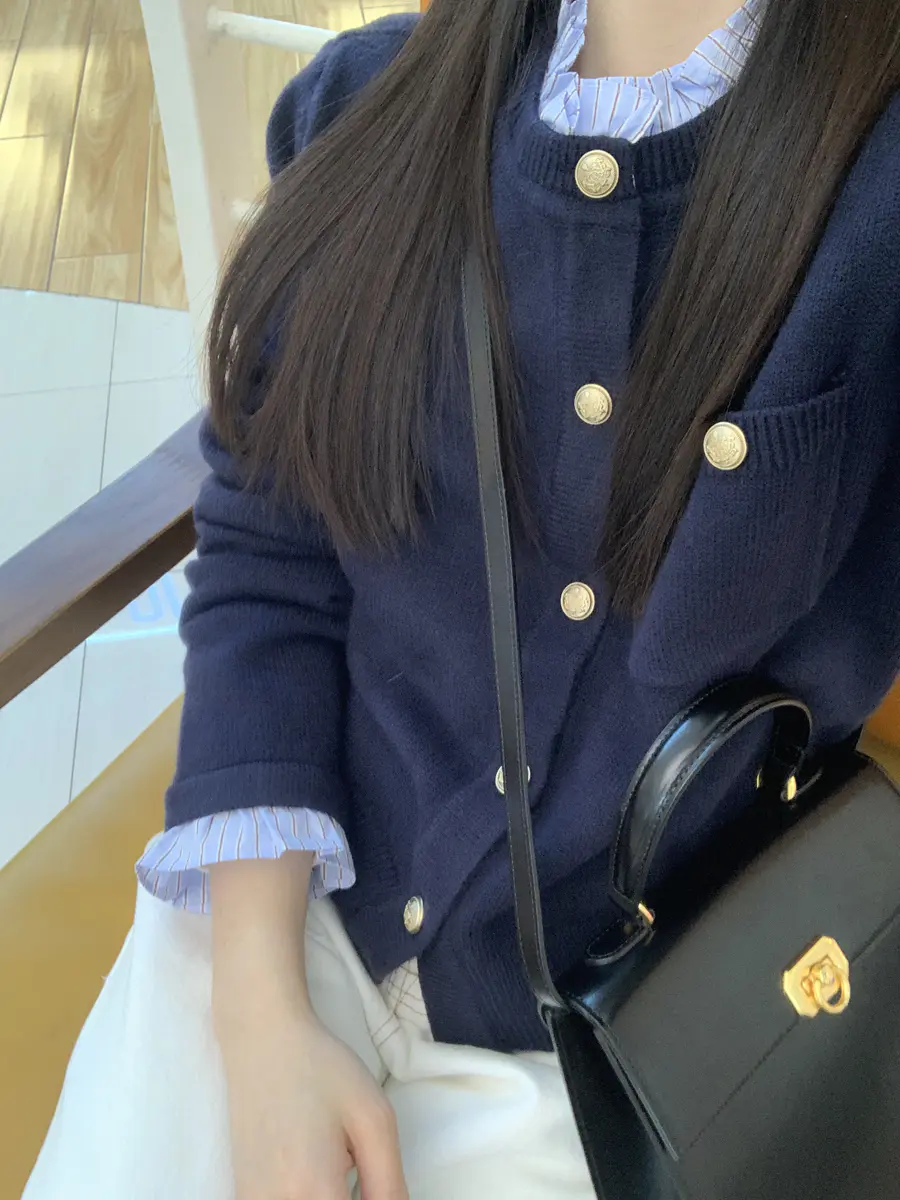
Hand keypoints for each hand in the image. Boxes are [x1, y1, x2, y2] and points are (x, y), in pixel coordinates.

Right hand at [218, 1000, 407, 1199]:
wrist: (264, 1041)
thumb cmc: (323, 1070)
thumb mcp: (375, 1120)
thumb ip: (389, 1186)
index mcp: (315, 1189)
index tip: (374, 1178)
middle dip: (348, 1195)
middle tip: (350, 1161)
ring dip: (327, 1195)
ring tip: (329, 1163)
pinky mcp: (243, 1194)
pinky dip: (305, 1193)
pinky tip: (306, 1167)